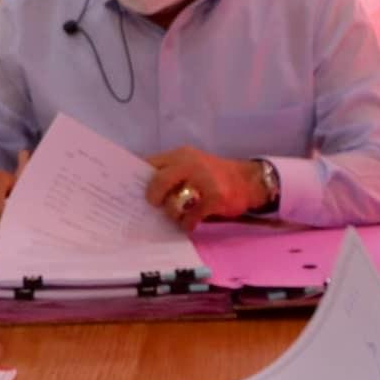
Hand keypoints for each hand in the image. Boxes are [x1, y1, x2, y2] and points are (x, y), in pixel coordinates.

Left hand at [145, 147, 259, 230]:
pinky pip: (192, 216)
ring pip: (174, 202)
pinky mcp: (215, 197)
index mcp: (180, 155)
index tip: (130, 192)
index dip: (137, 178)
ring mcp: (204, 180)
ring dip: (171, 214)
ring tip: (176, 216)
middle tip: (155, 205)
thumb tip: (142, 192)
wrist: (248, 180)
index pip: (150, 163)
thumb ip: (170, 173)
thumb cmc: (213, 176)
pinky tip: (189, 224)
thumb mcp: (191, 165)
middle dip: (152, 197)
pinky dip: (187, 223)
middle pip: (158, 181)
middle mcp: (190, 163)